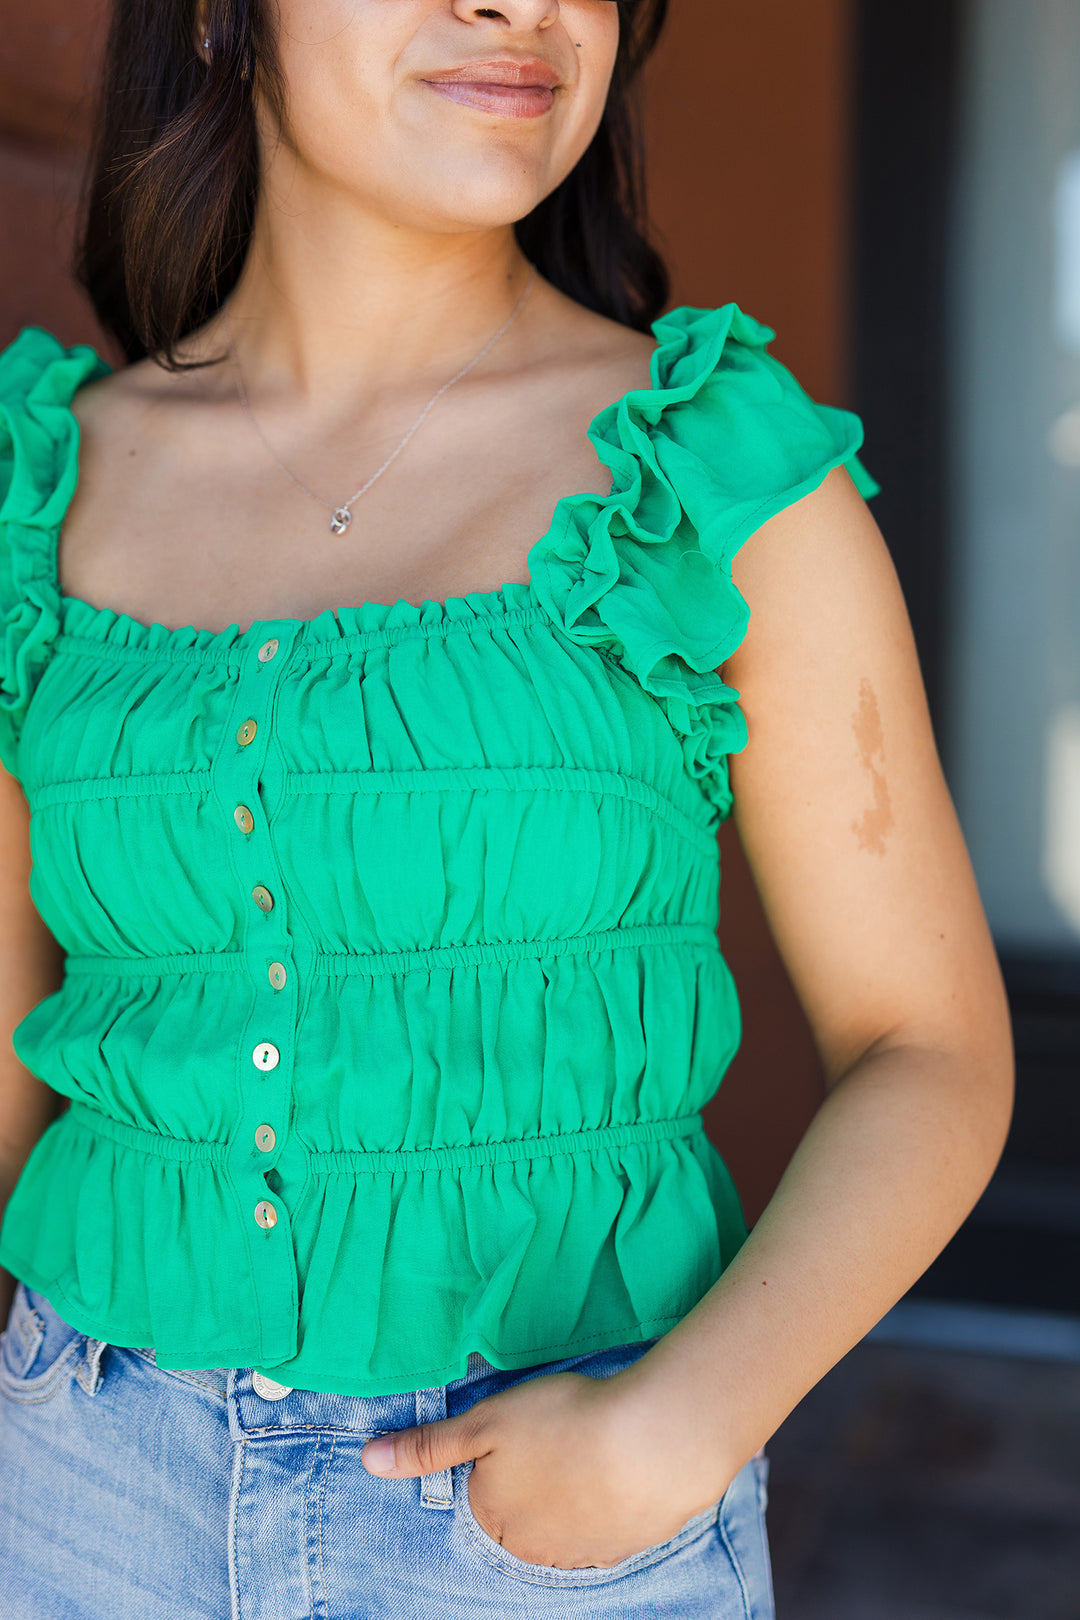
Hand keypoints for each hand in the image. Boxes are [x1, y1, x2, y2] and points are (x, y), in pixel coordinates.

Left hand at [359, 1359, 734, 1569]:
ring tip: (590, 1447)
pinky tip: (619, 1467)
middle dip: (533, 1482)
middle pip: (521, 1516)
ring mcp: (583, 1554)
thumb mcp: (484, 1422)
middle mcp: (534, 1551)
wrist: (654, 1440)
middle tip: (556, 1436)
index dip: (498, 1459)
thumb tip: (368, 1460)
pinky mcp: (626, 1546)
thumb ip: (428, 1446)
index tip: (521, 1430)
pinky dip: (609, 1499)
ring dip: (572, 1493)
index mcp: (494, 1520)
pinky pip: (606, 1526)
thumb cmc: (563, 1422)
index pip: (481, 1496)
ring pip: (564, 1525)